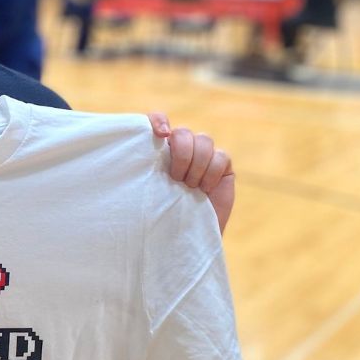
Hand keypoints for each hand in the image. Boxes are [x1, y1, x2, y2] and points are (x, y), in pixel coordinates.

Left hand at [149, 113, 233, 232]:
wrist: (186, 239)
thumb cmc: (160, 217)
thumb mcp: (147, 193)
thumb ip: (145, 170)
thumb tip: (137, 149)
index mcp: (158, 151)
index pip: (157, 120)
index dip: (158, 120)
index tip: (161, 135)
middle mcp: (180, 149)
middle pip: (183, 132)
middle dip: (181, 154)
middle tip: (176, 179)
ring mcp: (203, 156)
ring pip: (204, 140)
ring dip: (196, 164)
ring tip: (190, 187)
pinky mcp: (222, 166)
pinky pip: (221, 156)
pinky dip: (212, 171)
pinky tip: (205, 189)